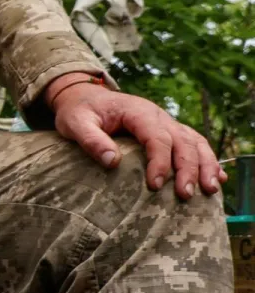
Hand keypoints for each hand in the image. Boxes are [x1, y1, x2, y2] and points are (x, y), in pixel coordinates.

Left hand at [48, 76, 226, 198]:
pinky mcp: (169, 132)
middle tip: (187, 195)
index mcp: (137, 111)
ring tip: (210, 190)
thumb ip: (90, 139)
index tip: (154, 186)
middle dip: (188, 169)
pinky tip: (218, 178)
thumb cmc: (79, 111)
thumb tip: (111, 160)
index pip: (156, 137)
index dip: (159, 162)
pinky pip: (195, 144)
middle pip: (182, 142)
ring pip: (195, 142)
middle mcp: (157, 116)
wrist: (84, 97)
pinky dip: (209, 160)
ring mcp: (166, 123)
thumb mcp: (74, 123)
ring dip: (206, 165)